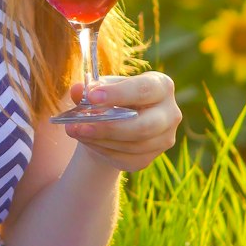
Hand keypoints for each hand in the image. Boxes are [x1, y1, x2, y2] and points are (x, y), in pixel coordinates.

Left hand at [63, 72, 181, 171]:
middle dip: (108, 127)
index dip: (119, 94)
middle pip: (144, 126)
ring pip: (133, 145)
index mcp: (161, 86)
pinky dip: (102, 150)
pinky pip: (126, 159)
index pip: (144, 90)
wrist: (115, 124)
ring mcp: (163, 138)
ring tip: (75, 131)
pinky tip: (87, 141)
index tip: (92, 97)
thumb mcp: (100, 89)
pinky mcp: (150, 158)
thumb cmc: (110, 99)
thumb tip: (77, 90)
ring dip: (100, 140)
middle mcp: (170, 113)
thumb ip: (88, 89)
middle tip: (78, 125)